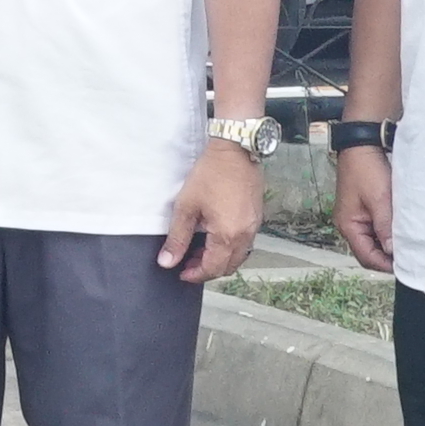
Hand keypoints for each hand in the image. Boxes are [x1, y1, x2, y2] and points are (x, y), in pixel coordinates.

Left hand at [160, 138, 265, 283]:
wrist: (235, 150)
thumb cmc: (210, 174)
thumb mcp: (186, 206)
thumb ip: (177, 238)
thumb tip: (167, 261)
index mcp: (228, 235)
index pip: (213, 268)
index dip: (195, 275)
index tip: (181, 273)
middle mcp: (246, 235)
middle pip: (228, 266)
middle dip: (207, 269)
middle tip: (187, 263)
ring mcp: (254, 226)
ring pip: (238, 256)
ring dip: (219, 259)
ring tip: (198, 251)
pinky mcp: (256, 217)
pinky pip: (244, 243)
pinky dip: (229, 247)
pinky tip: (213, 237)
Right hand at [332, 144, 395, 276]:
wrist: (362, 145)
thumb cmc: (367, 170)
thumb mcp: (380, 200)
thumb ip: (385, 227)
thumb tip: (390, 251)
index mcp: (348, 225)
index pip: (366, 256)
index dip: (385, 265)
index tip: (405, 267)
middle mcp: (348, 224)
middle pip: (367, 251)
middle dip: (386, 257)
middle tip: (409, 259)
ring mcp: (354, 217)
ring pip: (371, 241)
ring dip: (387, 245)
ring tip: (407, 246)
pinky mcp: (362, 210)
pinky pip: (374, 229)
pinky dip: (385, 233)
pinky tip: (399, 231)